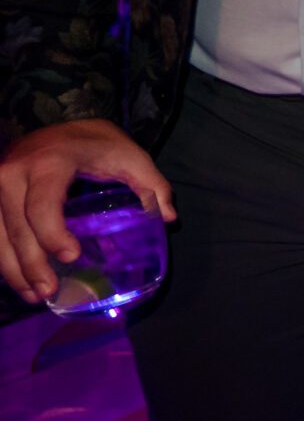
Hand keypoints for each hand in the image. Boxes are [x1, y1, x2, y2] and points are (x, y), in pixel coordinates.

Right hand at [0, 119, 175, 304]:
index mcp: (50, 162)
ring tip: (36, 295)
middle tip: (49, 291)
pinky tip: (21, 280)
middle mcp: (14, 172)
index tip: (71, 256)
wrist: (60, 124)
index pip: (42, 203)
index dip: (51, 232)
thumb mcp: (129, 155)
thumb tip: (170, 218)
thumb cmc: (96, 143)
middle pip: (16, 225)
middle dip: (32, 263)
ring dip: (13, 269)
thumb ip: (152, 184)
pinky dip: (5, 259)